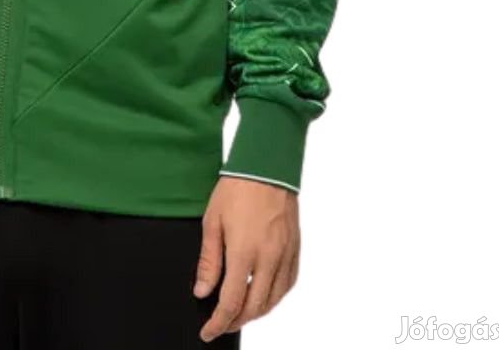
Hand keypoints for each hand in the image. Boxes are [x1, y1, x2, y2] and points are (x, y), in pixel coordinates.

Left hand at [194, 175, 299, 342]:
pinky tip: (263, 296)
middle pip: (254, 307)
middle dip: (236, 321)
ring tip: (238, 314)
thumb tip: (203, 292)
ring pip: (273, 300)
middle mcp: (268, 259)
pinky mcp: (295, 250)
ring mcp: (285, 255)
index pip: (232, 302)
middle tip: (220, 324)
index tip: (208, 331)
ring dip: (256, 313)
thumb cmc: (235, 189)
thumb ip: (209, 261)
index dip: (219, 322)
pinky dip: (275, 297)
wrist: (266, 166)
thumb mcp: (212, 222)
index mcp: (244, 252)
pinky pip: (288, 284)